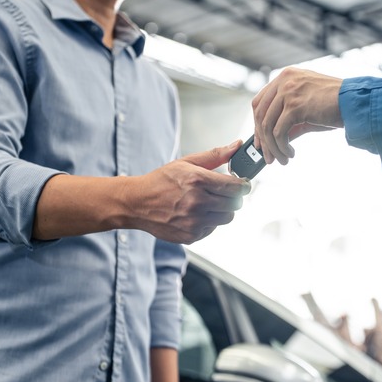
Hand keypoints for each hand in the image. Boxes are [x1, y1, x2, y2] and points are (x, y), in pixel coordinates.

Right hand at [126, 141, 250, 242]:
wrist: (137, 203)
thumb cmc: (162, 181)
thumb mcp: (187, 162)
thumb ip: (215, 155)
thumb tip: (236, 146)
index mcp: (197, 180)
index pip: (235, 186)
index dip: (244, 185)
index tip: (244, 184)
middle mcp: (197, 202)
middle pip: (235, 204)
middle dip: (233, 197)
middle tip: (225, 193)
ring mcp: (194, 221)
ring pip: (226, 218)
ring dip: (224, 210)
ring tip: (210, 202)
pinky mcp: (191, 235)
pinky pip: (212, 228)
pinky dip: (210, 221)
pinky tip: (197, 213)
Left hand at [252, 67, 342, 164]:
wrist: (355, 103)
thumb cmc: (335, 105)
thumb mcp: (306, 109)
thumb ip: (288, 120)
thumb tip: (272, 140)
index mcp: (286, 76)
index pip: (261, 101)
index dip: (257, 123)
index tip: (260, 141)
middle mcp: (284, 80)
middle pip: (260, 113)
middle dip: (262, 139)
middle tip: (267, 156)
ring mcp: (288, 91)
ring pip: (267, 126)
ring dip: (273, 147)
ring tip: (282, 159)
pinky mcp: (294, 106)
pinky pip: (279, 133)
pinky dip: (282, 147)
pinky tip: (290, 153)